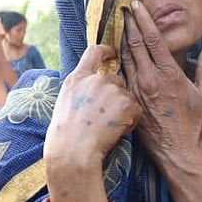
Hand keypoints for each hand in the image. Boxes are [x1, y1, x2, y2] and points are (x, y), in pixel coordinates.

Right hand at [45, 43, 142, 172]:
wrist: (73, 150)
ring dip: (123, 110)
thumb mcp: (65, 102)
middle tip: (105, 118)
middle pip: (115, 79)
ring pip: (127, 96)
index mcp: (78, 78)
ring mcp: (112, 90)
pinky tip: (116, 132)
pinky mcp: (126, 104)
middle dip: (116, 96)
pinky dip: (130, 122)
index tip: (112, 53)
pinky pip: (136, 110)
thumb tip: (89, 87)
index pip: (94, 52)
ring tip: (108, 128)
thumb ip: (79, 89)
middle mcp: (96, 80)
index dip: (106, 50)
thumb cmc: (66, 135)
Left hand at [118, 0, 201, 169]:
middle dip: (128, 24)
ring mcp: (137, 91)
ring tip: (118, 24)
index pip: (153, 40)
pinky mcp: (130, 101)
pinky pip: (122, 76)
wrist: (177, 151)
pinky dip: (119, 61)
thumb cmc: (193, 123)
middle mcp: (150, 80)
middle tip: (122, 8)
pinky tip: (116, 53)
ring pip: (125, 59)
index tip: (136, 5)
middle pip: (134, 45)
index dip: (143, 20)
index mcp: (169, 75)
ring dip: (121, 40)